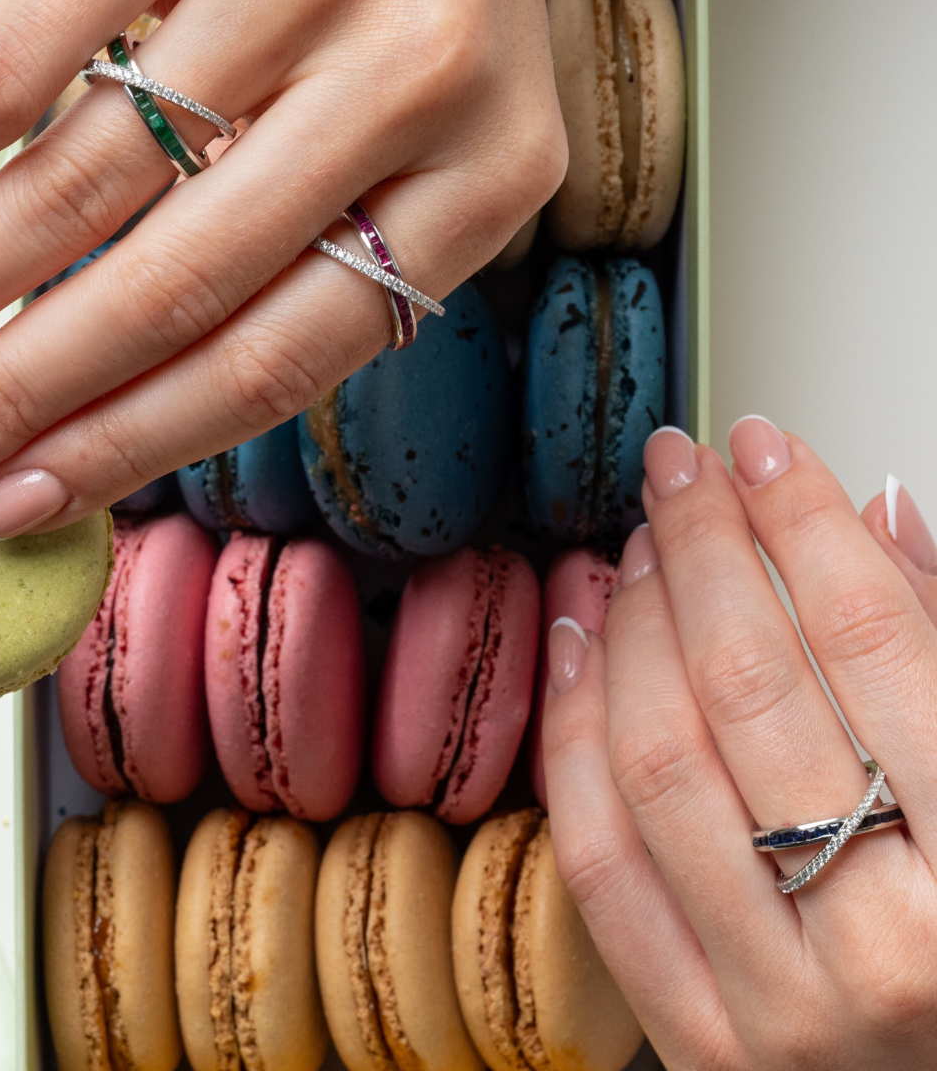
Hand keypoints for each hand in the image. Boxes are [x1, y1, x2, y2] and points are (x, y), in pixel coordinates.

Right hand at [0, 0, 564, 536]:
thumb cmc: (416, 48)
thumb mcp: (406, 174)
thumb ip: (296, 269)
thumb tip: (98, 405)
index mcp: (481, 187)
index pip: (281, 360)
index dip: (132, 443)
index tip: (19, 502)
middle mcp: (417, 86)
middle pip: (181, 289)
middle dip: (23, 392)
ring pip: (92, 173)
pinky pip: (37, 38)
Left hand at [543, 417, 936, 1068]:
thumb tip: (877, 512)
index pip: (874, 640)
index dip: (803, 519)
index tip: (763, 449)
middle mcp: (884, 948)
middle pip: (745, 683)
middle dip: (701, 546)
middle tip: (678, 472)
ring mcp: (776, 1003)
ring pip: (656, 758)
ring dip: (631, 625)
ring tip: (633, 549)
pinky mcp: (698, 1037)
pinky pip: (598, 857)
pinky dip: (574, 734)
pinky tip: (580, 646)